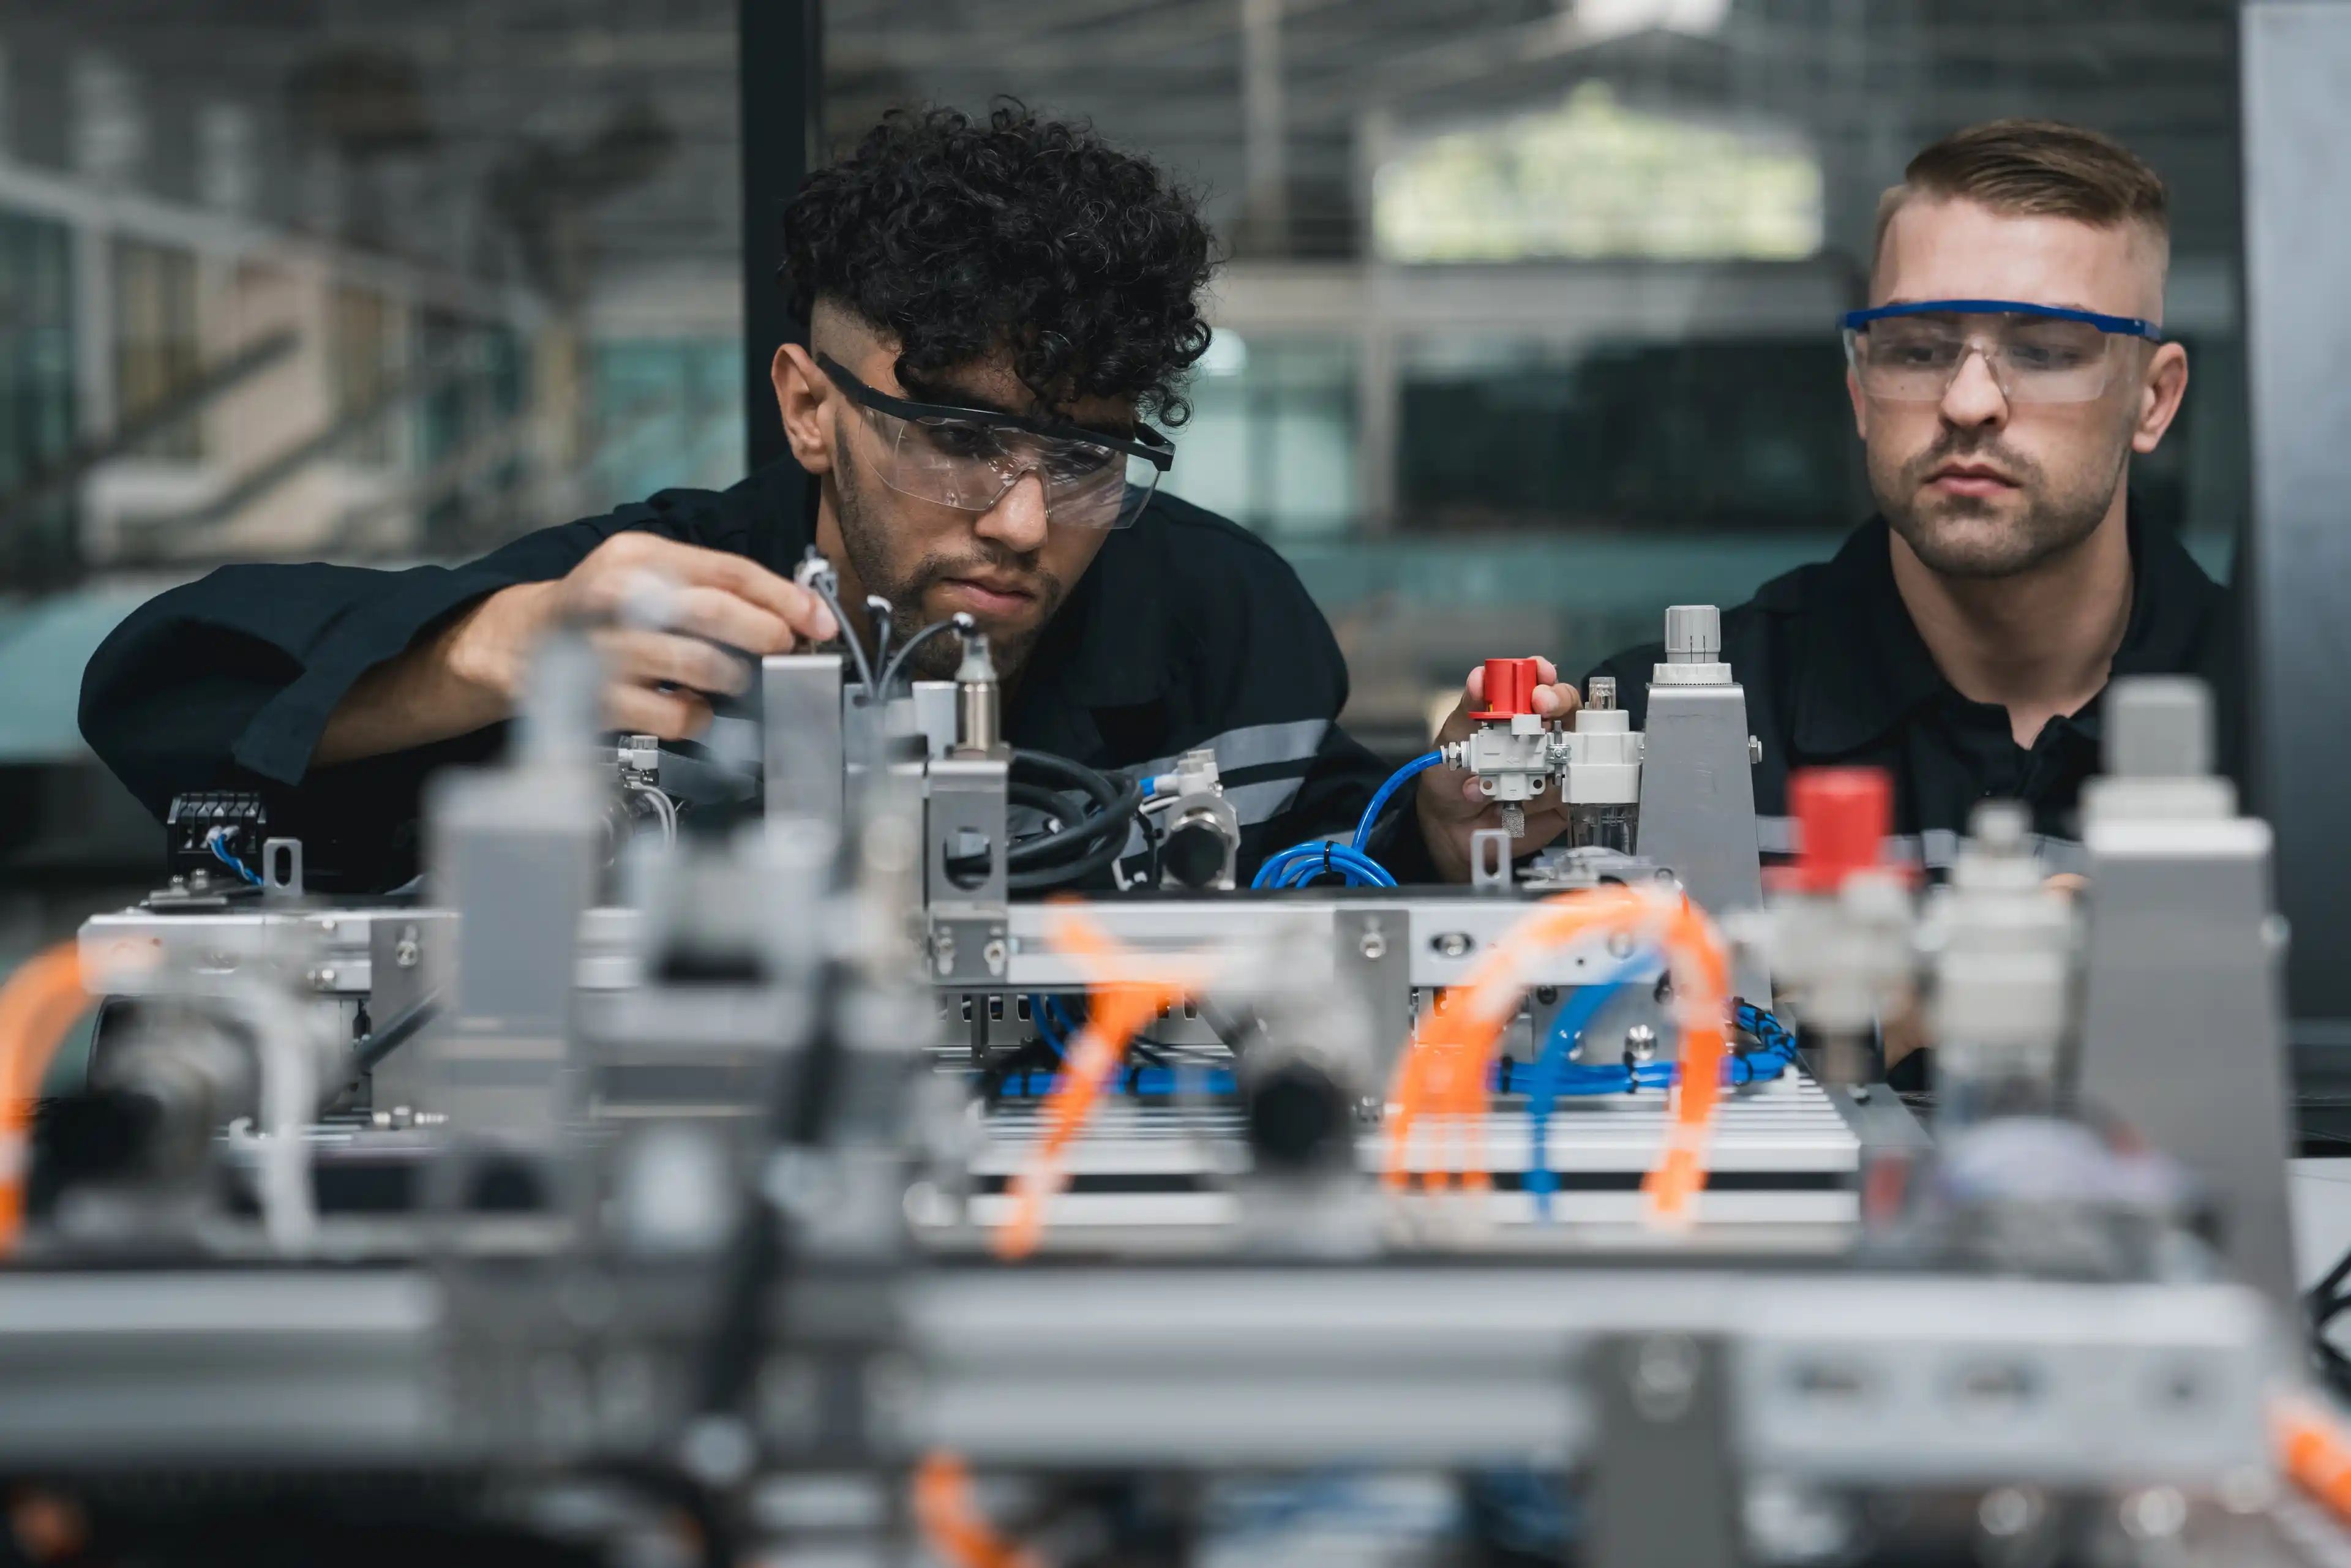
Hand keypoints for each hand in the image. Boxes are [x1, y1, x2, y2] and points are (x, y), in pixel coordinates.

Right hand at [450, 532, 839, 739]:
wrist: (521, 644)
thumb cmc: (600, 610)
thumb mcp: (644, 572)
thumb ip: (708, 584)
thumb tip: (790, 610)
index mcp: (639, 556)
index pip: (728, 570)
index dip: (784, 596)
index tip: (819, 619)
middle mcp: (619, 597)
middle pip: (715, 614)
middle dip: (767, 634)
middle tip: (787, 649)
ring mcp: (607, 650)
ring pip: (701, 667)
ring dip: (735, 678)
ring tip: (735, 679)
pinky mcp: (602, 700)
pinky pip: (677, 716)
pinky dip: (700, 717)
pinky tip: (693, 707)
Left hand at [1414, 658, 1581, 881]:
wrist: (1448, 830)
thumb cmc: (1451, 779)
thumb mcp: (1452, 742)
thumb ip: (1469, 711)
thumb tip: (1480, 677)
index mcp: (1516, 714)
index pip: (1540, 685)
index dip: (1544, 676)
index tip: (1540, 673)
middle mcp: (1542, 736)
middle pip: (1568, 711)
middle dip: (1559, 704)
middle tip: (1542, 706)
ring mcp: (1555, 768)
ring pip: (1567, 752)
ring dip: (1529, 765)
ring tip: (1489, 782)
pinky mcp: (1562, 802)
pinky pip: (1564, 793)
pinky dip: (1536, 798)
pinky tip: (1511, 804)